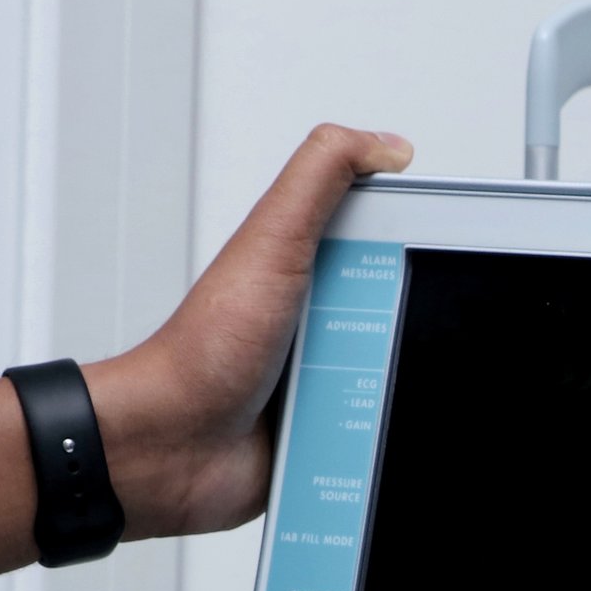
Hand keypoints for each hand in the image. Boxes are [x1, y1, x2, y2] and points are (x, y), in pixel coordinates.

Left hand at [90, 123, 412, 539]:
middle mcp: (320, 321)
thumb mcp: (272, 239)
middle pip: (404, 322)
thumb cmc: (203, 351)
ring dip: (387, 398)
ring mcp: (323, 380)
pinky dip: (375, 446)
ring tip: (348, 398)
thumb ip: (322, 176)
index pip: (390, 249)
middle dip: (401, 339)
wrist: (172, 444)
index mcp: (313, 267)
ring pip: (395, 384)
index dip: (413, 256)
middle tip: (361, 345)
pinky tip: (356, 441)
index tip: (418, 268)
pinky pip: (374, 440)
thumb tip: (386, 144)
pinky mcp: (325, 434)